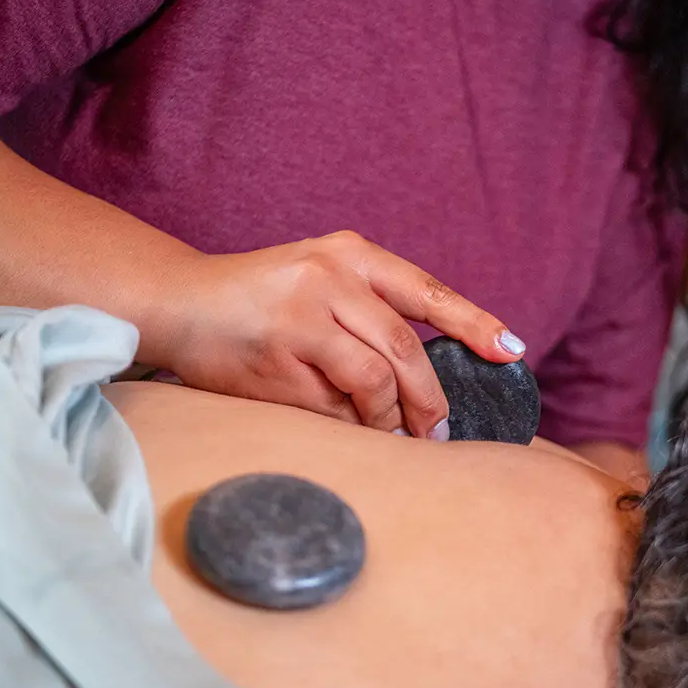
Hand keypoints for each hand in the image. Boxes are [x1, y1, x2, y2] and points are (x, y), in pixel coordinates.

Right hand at [152, 231, 525, 438]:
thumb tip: (427, 379)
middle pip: (405, 345)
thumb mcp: (318, 280)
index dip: (473, 322)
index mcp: (349, 254)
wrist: (177, 302)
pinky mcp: (277, 356)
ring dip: (390, 415)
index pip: (424, 290)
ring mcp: (301, 313)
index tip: (510, 351)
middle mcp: (328, 275)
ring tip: (391, 433)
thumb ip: (369, 312)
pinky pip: (333, 405)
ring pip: (375, 378)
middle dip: (430, 397)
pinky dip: (350, 423)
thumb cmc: (257, 300)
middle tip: (439, 429)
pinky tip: (346, 426)